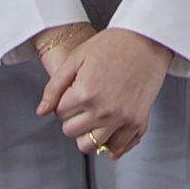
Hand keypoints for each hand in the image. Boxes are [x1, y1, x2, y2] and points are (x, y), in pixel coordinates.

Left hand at [31, 24, 176, 157]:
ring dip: (88, 132)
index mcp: (84, 93)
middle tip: (82, 103)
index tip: (73, 93)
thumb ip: (54, 86)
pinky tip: (109, 130)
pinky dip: (111, 144)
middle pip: (71, 132)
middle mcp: (103, 110)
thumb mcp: (76, 58)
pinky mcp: (137, 122)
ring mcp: (121, 119)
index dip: (63, 102)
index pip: (59, 114)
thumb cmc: (114, 44)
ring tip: (94, 115)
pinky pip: (119, 147)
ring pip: (91, 145)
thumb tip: (42, 111)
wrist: (147, 40)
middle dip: (72, 118)